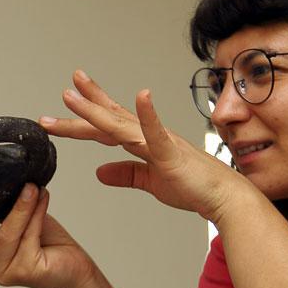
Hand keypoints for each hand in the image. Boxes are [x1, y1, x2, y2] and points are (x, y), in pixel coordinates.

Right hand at [0, 185, 94, 287]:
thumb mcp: (20, 221)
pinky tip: (43, 196)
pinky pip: (28, 237)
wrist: (75, 267)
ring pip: (7, 234)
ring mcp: (6, 272)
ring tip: (30, 185)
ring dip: (19, 207)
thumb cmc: (47, 241)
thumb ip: (3, 211)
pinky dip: (35, 214)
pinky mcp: (25, 272)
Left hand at [42, 70, 249, 221]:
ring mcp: (159, 142)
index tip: (70, 96)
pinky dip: (148, 115)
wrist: (223, 196)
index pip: (110, 122)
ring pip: (120, 124)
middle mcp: (148, 135)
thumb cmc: (193, 187)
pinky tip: (141, 97)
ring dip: (95, 109)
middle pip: (109, 119)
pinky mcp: (170, 154)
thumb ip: (125, 174)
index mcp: (142, 141)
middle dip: (84, 106)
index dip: (89, 109)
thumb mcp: (150, 182)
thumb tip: (99, 172)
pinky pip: (156, 133)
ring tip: (73, 95)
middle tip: (64, 90)